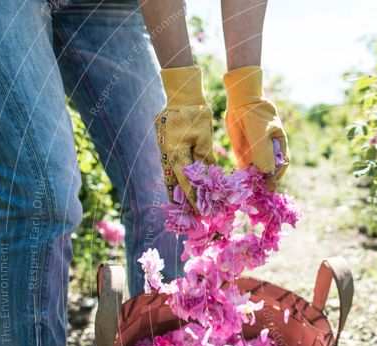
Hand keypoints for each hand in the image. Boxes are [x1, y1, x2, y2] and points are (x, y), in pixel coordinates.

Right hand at [155, 66, 214, 206]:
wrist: (182, 96)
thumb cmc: (194, 114)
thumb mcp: (203, 137)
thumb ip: (204, 158)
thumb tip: (207, 179)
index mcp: (174, 154)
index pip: (185, 182)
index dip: (193, 199)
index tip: (201, 213)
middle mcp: (169, 156)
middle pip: (176, 185)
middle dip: (185, 202)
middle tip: (194, 219)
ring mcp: (169, 154)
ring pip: (176, 179)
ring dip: (183, 194)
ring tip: (192, 211)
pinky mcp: (173, 150)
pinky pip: (179, 170)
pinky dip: (184, 181)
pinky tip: (190, 193)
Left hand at [223, 66, 289, 189]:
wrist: (240, 102)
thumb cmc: (256, 114)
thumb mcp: (261, 133)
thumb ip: (264, 153)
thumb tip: (267, 173)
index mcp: (279, 145)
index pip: (281, 164)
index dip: (277, 175)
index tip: (272, 184)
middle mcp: (269, 151)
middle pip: (269, 170)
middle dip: (266, 181)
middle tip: (262, 192)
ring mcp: (256, 152)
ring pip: (257, 171)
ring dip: (255, 181)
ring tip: (251, 191)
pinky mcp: (244, 153)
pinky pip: (245, 168)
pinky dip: (244, 176)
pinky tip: (242, 183)